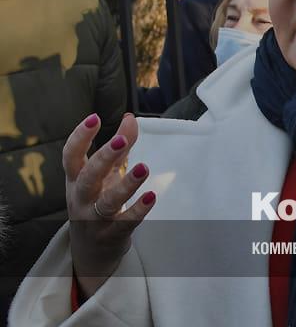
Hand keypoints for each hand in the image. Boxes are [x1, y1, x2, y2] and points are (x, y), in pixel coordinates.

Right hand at [65, 113, 154, 298]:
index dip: (80, 137)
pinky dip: (138, 210)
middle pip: (88, 177)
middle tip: (122, 140)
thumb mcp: (107, 174)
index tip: (94, 117)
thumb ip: (121, 148)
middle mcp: (81, 199)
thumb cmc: (98, 201)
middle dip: (104, 157)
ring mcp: (94, 219)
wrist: (90, 250)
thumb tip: (131, 117)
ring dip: (126, 185)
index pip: (71, 156)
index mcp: (76, 180)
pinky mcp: (111, 235)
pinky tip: (152, 196)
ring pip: (107, 202)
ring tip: (143, 168)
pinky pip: (124, 223)